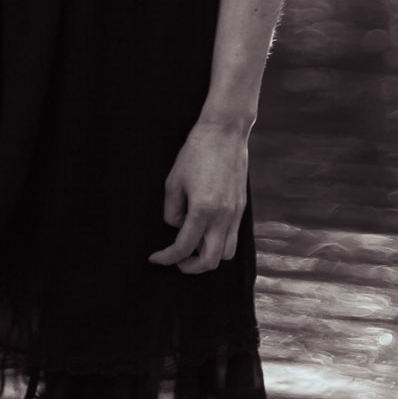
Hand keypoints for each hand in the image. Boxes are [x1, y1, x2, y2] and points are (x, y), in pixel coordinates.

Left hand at [147, 119, 249, 274]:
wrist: (225, 132)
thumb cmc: (196, 151)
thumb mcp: (174, 180)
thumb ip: (172, 210)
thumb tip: (176, 226)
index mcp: (202, 210)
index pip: (183, 247)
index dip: (167, 258)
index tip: (155, 258)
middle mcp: (222, 217)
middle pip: (209, 261)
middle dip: (190, 266)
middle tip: (176, 259)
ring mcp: (235, 213)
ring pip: (226, 254)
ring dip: (208, 256)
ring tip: (193, 245)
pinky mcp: (241, 207)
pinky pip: (233, 237)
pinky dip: (219, 243)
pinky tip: (206, 231)